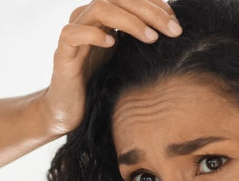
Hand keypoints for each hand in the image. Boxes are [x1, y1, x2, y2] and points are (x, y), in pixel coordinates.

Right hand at [42, 0, 181, 135]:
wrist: (70, 111)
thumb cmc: (100, 84)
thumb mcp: (126, 58)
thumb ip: (141, 40)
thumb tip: (174, 31)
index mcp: (103, 17)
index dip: (156, 5)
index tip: (176, 23)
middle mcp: (87, 18)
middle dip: (150, 11)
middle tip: (173, 30)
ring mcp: (73, 33)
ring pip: (99, 8)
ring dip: (130, 21)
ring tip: (151, 39)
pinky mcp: (61, 53)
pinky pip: (73, 33)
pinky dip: (94, 34)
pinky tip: (112, 44)